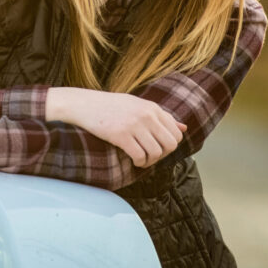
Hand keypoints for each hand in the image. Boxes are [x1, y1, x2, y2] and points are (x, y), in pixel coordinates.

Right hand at [47, 87, 186, 168]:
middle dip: (162, 155)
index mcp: (152, 107)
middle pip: (170, 145)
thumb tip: (184, 128)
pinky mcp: (121, 135)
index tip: (157, 148)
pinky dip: (139, 163)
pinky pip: (139, 156)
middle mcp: (146, 115)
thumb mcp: (137, 105)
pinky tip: (133, 160)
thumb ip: (161, 116)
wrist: (82, 104)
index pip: (176, 133)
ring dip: (150, 161)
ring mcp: (134, 125)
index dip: (169, 146)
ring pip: (156, 153)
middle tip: (150, 157)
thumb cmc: (110, 106)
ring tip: (141, 160)